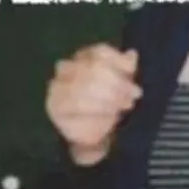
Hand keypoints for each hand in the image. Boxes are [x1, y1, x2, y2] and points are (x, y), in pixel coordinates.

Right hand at [45, 44, 141, 163]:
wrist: (94, 136)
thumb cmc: (109, 104)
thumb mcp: (123, 85)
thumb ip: (126, 69)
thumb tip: (131, 54)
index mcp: (85, 57)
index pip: (100, 52)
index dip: (118, 60)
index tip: (132, 71)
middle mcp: (67, 67)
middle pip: (93, 68)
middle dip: (117, 82)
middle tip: (134, 94)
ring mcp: (57, 86)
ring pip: (82, 86)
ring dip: (108, 98)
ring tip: (125, 106)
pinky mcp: (54, 106)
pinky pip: (73, 105)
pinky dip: (95, 110)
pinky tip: (109, 117)